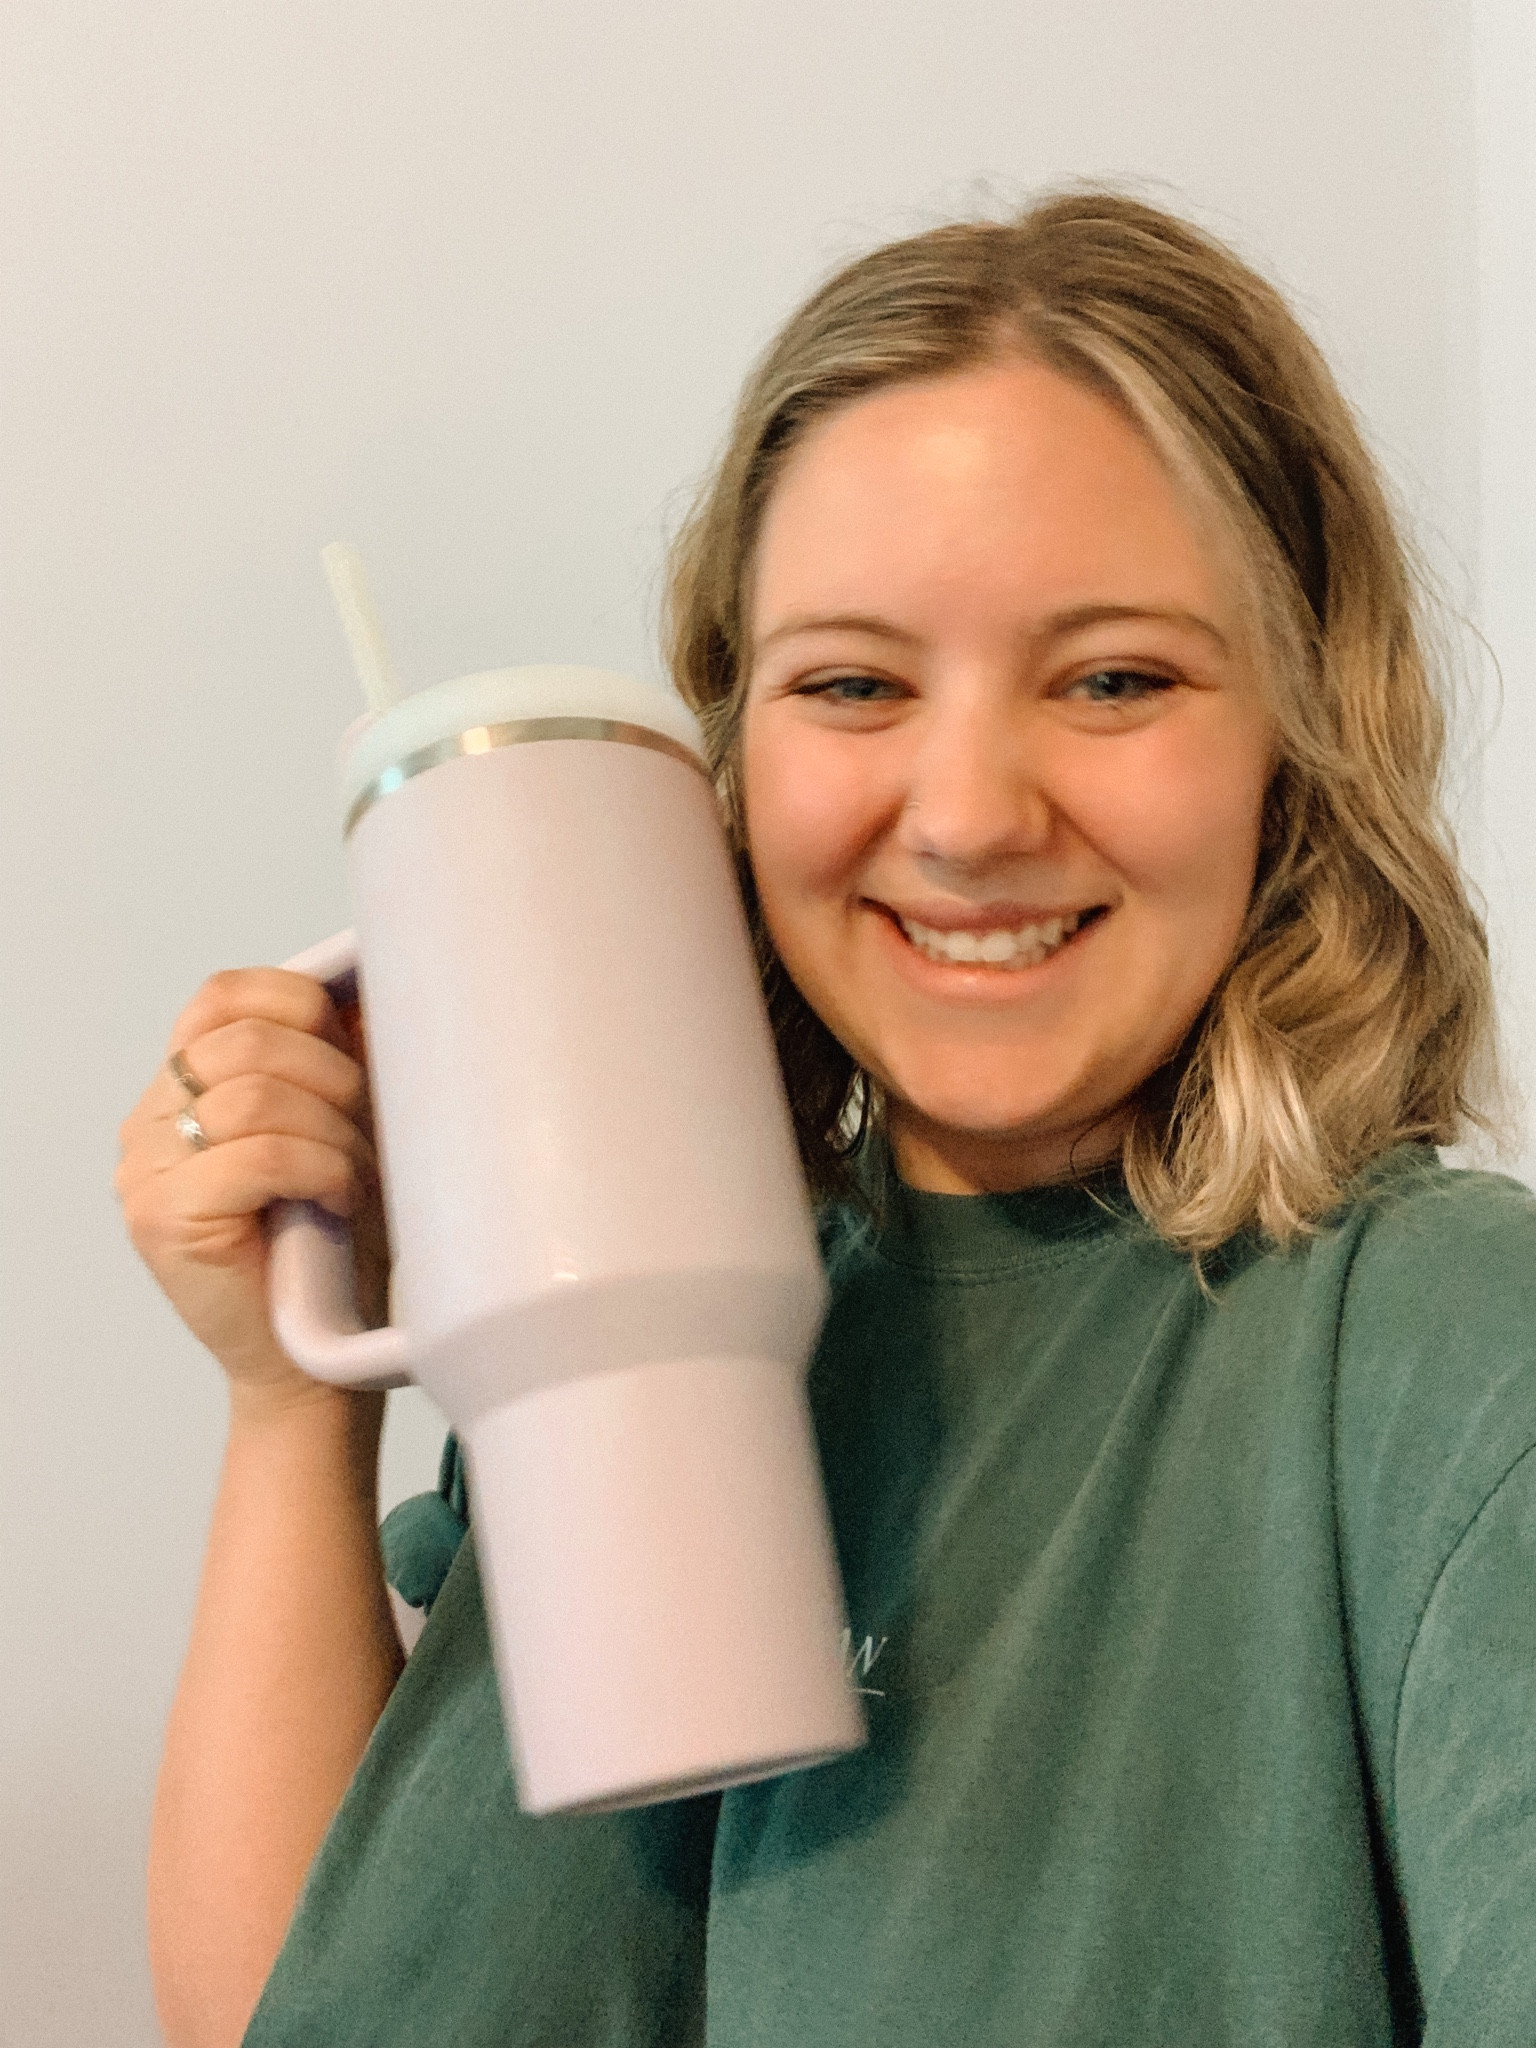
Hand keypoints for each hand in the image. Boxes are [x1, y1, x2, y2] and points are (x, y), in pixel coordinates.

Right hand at [117, 968, 386, 1408]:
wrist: (314, 1361)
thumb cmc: (337, 1245)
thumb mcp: (342, 1131)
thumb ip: (337, 1063)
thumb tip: (375, 993)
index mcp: (182, 1089)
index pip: (222, 997)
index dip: (300, 1005)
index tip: (357, 1046)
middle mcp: (148, 1124)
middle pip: (244, 1040)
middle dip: (333, 1076)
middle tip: (370, 1131)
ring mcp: (146, 1172)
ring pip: (253, 1095)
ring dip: (334, 1132)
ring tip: (357, 1177)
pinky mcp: (163, 1219)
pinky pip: (258, 1154)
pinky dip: (320, 1169)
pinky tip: (338, 1200)